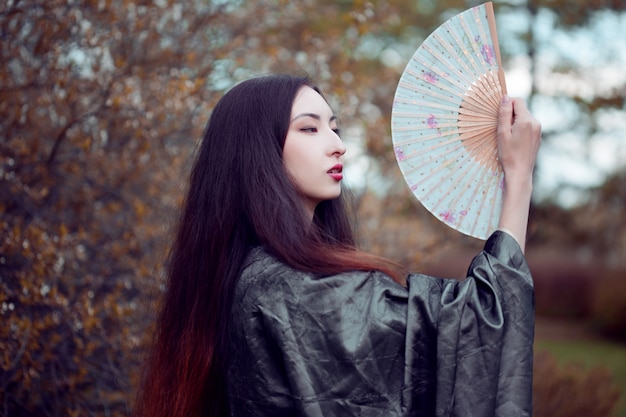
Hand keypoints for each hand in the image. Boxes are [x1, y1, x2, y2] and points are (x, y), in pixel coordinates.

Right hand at [496, 96, 541, 250]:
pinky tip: (513, 140)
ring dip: (514, 121)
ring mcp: (538, 130)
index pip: (518, 101)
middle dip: (510, 113)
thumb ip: (504, 114)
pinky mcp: (537, 136)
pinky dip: (519, 128)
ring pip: (524, 117)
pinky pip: (527, 126)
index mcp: (526, 121)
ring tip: (506, 135)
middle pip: (521, 109)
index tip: (498, 111)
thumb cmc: (509, 155)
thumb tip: (505, 98)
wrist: (520, 173)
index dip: (507, 103)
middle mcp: (535, 123)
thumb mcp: (502, 133)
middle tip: (500, 126)